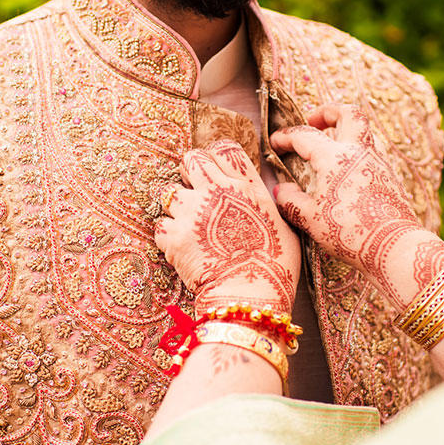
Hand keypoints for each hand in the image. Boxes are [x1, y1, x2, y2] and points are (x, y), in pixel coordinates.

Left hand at [154, 141, 301, 314]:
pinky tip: (182, 247)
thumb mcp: (283, 224)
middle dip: (191, 172)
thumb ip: (263, 202)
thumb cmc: (274, 266)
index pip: (224, 149)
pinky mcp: (172, 236)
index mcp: (246, 187)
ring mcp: (191, 212)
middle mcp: (217, 192)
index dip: (216, 157)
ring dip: (176, 206)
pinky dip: (167, 235)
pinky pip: (160, 225)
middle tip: (196, 193)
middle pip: (191, 158)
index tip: (215, 171)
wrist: (249, 295)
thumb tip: (255, 194)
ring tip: (188, 225)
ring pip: (169, 192)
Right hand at [270, 104, 425, 292]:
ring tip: (330, 148)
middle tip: (313, 122)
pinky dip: (358, 152)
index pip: (305, 136)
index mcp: (334, 157)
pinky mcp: (391, 176)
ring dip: (346, 132)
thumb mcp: (309, 218)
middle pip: (349, 113)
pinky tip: (349, 172)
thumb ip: (290, 200)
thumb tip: (282, 189)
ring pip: (365, 132)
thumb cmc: (348, 232)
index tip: (275, 143)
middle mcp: (360, 152)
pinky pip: (373, 152)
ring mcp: (379, 162)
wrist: (392, 245)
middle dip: (329, 112)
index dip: (287, 137)